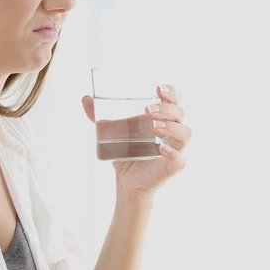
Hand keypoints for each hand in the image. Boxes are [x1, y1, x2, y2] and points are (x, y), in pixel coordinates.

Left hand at [81, 84, 191, 201]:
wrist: (126, 181)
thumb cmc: (126, 152)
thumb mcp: (111, 131)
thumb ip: (98, 116)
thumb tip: (85, 99)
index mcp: (162, 118)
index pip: (175, 100)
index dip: (172, 92)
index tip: (158, 88)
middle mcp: (172, 132)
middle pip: (179, 114)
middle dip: (166, 109)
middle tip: (147, 110)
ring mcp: (175, 149)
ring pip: (185, 133)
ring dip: (171, 127)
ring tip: (153, 125)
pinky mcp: (172, 167)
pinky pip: (180, 160)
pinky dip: (173, 153)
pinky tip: (161, 149)